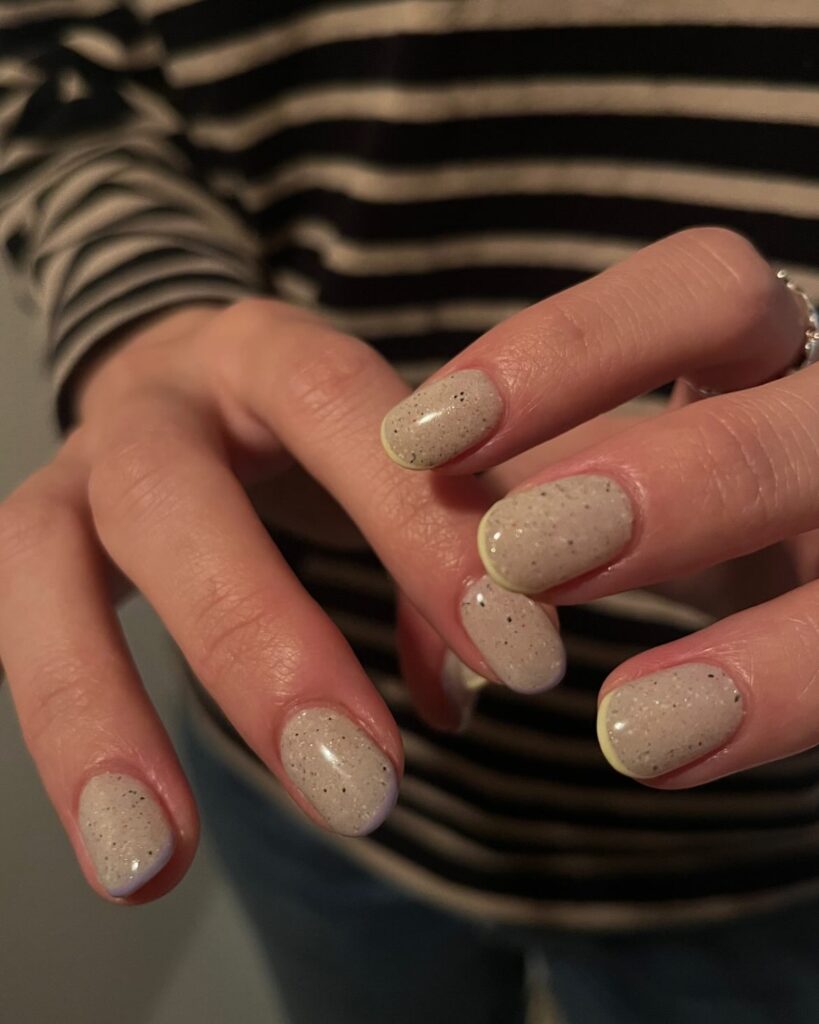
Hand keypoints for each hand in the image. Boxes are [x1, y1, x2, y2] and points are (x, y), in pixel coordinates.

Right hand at [0, 297, 563, 901]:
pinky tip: (133, 852)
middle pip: (171, 496)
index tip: (519, 660)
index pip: (344, 408)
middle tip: (361, 793)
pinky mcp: (29, 526)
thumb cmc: (310, 426)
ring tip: (155, 864)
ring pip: (42, 565)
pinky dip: (70, 735)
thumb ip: (445, 545)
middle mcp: (158, 398)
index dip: (423, 528)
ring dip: (99, 718)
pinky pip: (14, 621)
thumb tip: (471, 685)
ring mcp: (76, 461)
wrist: (185, 376)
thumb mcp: (389, 451)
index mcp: (273, 352)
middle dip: (261, 642)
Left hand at [382, 227, 818, 786]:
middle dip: (665, 485)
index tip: (422, 435)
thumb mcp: (603, 495)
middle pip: (802, 418)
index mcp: (769, 355)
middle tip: (516, 554)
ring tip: (623, 722)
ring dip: (757, 643)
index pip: (702, 291)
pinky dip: (780, 707)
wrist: (811, 573)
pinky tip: (664, 758)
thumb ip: (510, 542)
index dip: (571, 349)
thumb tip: (437, 687)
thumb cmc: (692, 517)